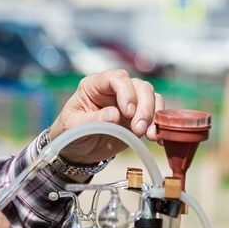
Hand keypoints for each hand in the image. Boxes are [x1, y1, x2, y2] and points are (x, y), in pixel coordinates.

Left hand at [47, 69, 163, 164]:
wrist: (77, 150)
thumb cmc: (70, 133)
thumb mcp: (72, 127)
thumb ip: (92, 120)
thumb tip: (115, 115)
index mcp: (95, 85)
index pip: (117, 77)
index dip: (126, 92)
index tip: (127, 112)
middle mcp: (115, 90)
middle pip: (140, 86)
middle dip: (143, 106)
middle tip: (137, 128)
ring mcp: (129, 102)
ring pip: (151, 97)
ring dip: (152, 115)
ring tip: (146, 135)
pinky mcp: (138, 116)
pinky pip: (155, 114)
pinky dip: (157, 124)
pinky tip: (154, 137)